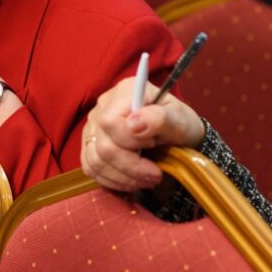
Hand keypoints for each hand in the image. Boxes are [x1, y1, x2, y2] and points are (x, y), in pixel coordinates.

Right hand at [80, 77, 206, 191]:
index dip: (131, 141)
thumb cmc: (179, 125)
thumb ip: (160, 119)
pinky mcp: (90, 143)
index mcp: (126, 91)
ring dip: (124, 178)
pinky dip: (112, 180)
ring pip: (96, 161)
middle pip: (103, 146)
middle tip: (156, 174)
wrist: (176, 136)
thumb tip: (134, 124)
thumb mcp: (181, 120)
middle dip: (131, 167)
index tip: (154, 144)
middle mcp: (103, 105)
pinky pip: (91, 168)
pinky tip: (131, 179)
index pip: (111, 122)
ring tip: (147, 179)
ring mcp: (93, 125)